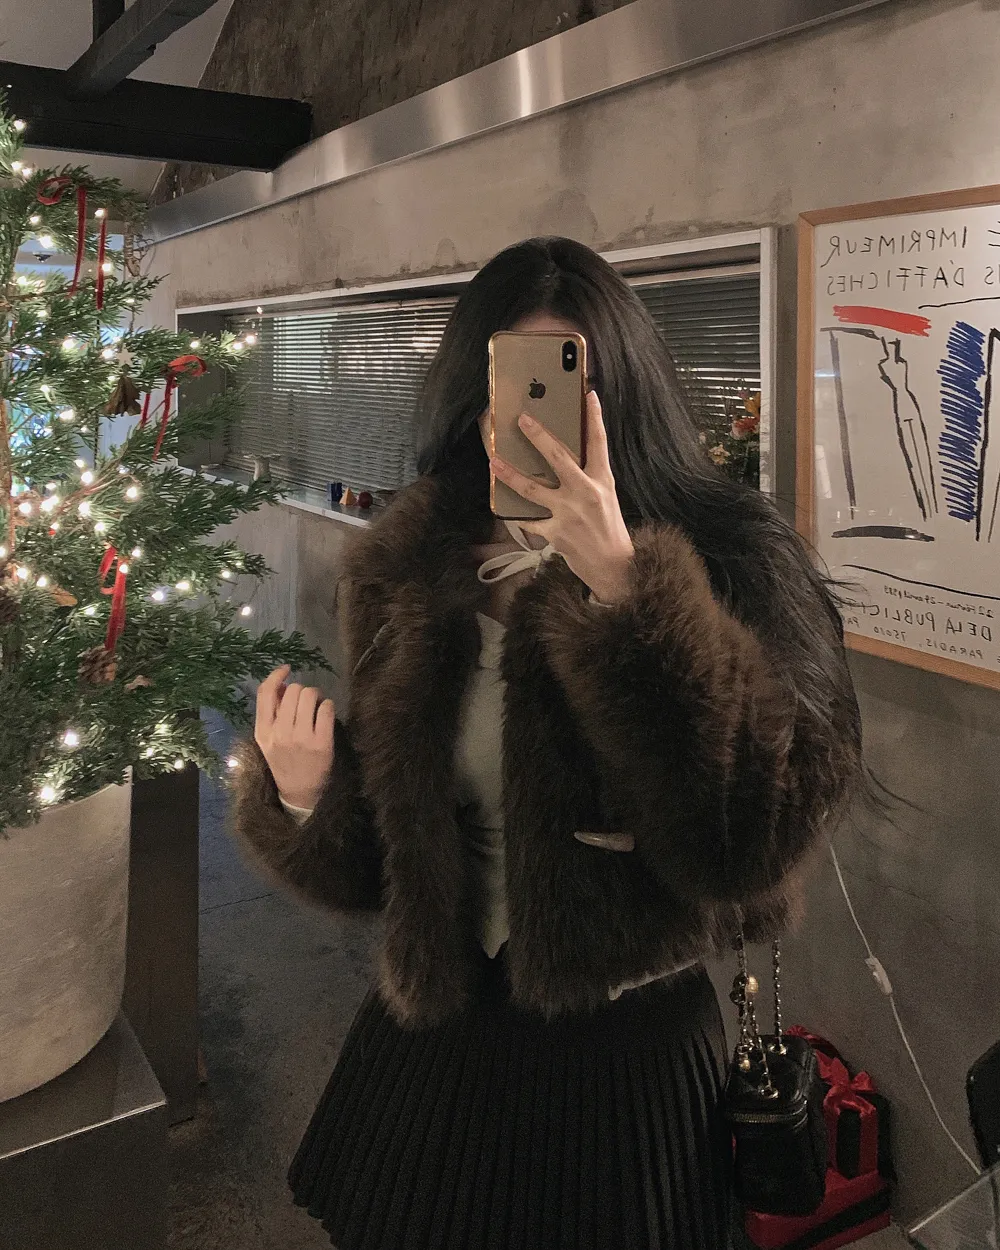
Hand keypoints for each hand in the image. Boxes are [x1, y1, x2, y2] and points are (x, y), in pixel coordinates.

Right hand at [254, 664, 334, 809]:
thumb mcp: (268, 739)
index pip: (265, 693)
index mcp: (263, 731)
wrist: (299, 791)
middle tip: (307, 702)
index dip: (276, 676)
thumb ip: (272, 712)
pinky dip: (328, 706)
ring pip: (310, 695)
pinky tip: (325, 716)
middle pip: (293, 691)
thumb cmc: (284, 760)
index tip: (288, 669)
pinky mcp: (321, 743)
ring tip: (316, 708)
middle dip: (302, 691)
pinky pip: (327, 708)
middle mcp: (280, 733)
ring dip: (316, 697)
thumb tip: (281, 682)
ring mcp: (301, 738)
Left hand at [490, 391, 634, 602]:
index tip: (588, 395)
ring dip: (511, 475)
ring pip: (533, 489)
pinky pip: (529, 521)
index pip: (599, 443)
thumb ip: (589, 476)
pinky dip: (517, 516)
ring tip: (494, 463)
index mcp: (602, 481)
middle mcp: (585, 493)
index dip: (594, 418)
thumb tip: (568, 457)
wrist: (613, 565)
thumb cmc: (609, 528)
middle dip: (539, 437)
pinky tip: (502, 508)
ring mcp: (568, 513)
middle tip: (522, 419)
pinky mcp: (555, 533)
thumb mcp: (606, 496)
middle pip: (559, 458)